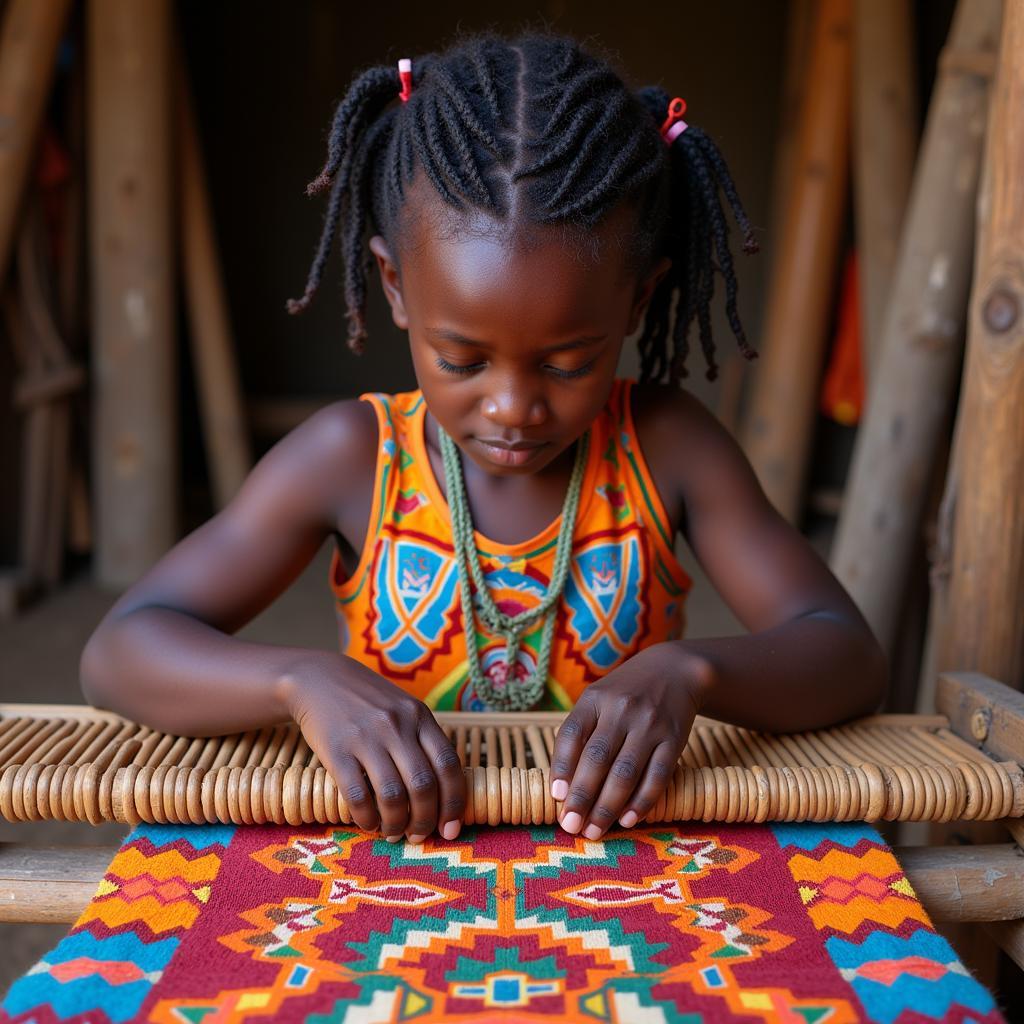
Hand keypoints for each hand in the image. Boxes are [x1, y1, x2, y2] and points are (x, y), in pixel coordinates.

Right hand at [284, 651, 465, 843]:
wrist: (318, 679)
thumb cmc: (367, 701)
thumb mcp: (403, 708)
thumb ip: (423, 740)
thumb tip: (444, 792)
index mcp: (419, 716)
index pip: (448, 764)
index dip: (454, 802)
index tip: (451, 828)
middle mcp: (397, 725)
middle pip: (423, 785)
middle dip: (425, 820)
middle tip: (419, 835)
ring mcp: (366, 738)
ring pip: (393, 795)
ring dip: (396, 824)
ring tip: (393, 833)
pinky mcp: (337, 751)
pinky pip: (357, 796)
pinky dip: (367, 818)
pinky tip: (369, 823)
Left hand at [549, 642, 709, 838]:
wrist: (675, 671)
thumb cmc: (625, 694)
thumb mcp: (598, 699)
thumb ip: (580, 733)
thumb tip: (562, 785)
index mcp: (595, 698)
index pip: (572, 734)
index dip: (561, 766)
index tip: (556, 797)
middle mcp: (621, 709)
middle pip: (597, 758)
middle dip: (582, 797)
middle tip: (571, 826)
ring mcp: (649, 724)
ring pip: (625, 772)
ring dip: (608, 807)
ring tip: (594, 831)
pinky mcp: (674, 739)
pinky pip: (657, 776)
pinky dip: (641, 801)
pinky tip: (628, 819)